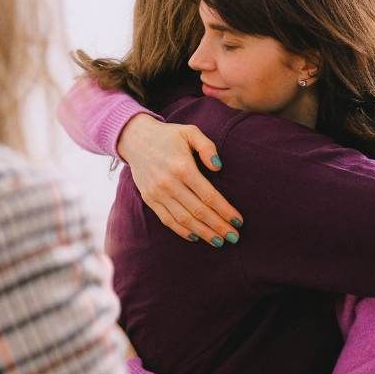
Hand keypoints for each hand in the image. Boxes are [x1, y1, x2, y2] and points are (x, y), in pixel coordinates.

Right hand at [116, 113, 243, 245]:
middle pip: (199, 211)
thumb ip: (207, 147)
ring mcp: (158, 193)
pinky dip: (182, 231)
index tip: (238, 221)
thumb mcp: (190, 132)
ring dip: (203, 233)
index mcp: (183, 167)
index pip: (209, 195)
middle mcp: (169, 183)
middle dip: (218, 226)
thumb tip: (218, 167)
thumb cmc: (168, 136)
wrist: (135, 139)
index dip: (225, 211)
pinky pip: (167, 220)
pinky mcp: (149, 199)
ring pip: (184, 219)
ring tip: (219, 241)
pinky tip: (196, 237)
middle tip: (234, 237)